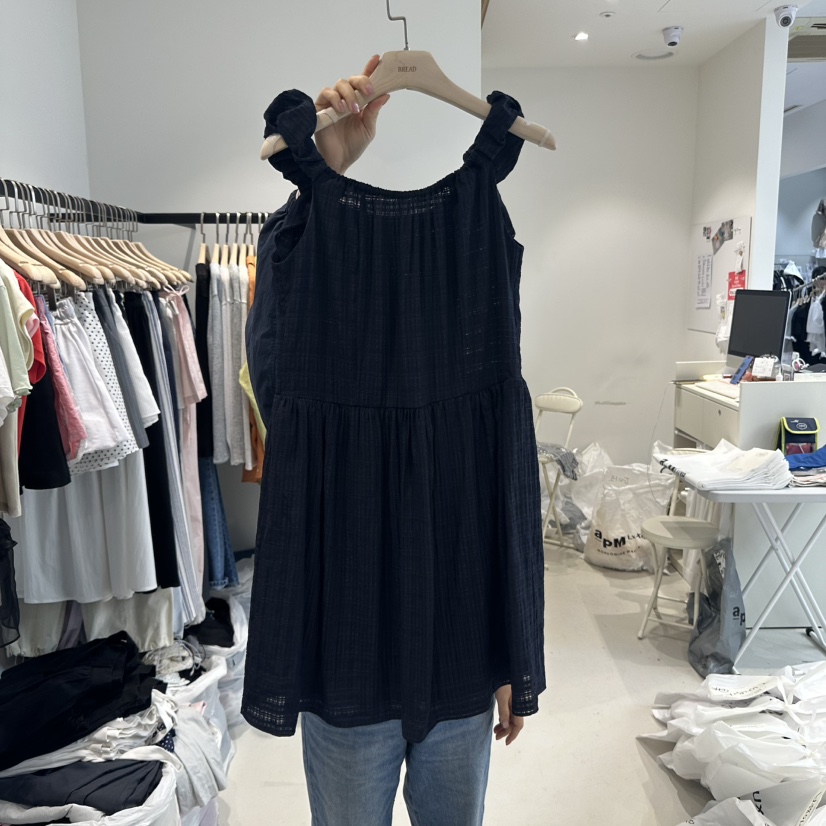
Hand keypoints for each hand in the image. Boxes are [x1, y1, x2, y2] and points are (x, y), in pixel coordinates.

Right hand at [314, 55, 390, 174]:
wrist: (339, 160)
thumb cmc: (353, 145)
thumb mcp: (368, 128)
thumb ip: (374, 111)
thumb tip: (385, 94)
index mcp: (359, 102)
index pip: (364, 83)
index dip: (371, 69)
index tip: (378, 60)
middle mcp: (346, 98)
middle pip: (352, 79)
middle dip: (362, 81)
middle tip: (368, 92)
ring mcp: (333, 102)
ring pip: (340, 84)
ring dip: (349, 94)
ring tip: (354, 109)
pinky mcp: (321, 107)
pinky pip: (327, 94)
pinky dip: (335, 99)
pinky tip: (341, 109)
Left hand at [494, 685, 524, 745]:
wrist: (504, 666)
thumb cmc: (503, 680)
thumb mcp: (501, 695)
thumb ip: (503, 710)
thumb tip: (505, 725)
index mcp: (518, 705)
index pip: (518, 725)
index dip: (513, 735)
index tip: (506, 743)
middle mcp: (517, 704)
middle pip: (514, 722)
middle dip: (506, 731)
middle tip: (496, 737)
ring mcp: (514, 701)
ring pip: (511, 717)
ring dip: (504, 725)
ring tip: (495, 731)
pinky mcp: (510, 697)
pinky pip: (509, 711)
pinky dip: (504, 717)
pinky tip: (499, 720)